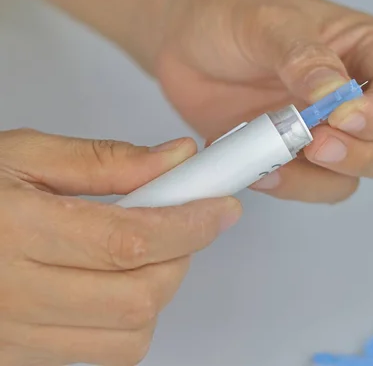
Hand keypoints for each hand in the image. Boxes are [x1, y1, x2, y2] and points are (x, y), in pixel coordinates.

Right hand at [0, 129, 241, 365]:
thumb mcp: (25, 156)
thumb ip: (108, 161)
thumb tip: (178, 160)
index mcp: (15, 229)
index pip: (130, 239)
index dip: (190, 224)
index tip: (222, 207)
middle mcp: (13, 294)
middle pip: (139, 296)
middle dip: (180, 257)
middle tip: (179, 224)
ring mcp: (14, 336)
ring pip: (129, 336)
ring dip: (156, 291)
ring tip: (138, 254)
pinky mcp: (19, 359)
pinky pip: (102, 354)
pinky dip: (127, 320)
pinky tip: (110, 284)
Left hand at [142, 0, 372, 202]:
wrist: (181, 37)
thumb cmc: (230, 11)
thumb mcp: (268, 23)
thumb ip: (305, 58)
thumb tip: (337, 97)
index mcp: (366, 52)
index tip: (340, 118)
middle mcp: (353, 98)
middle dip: (362, 158)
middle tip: (317, 148)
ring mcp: (323, 131)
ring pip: (349, 178)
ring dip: (314, 179)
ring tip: (272, 159)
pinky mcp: (291, 156)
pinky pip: (304, 186)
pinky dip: (283, 185)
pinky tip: (256, 168)